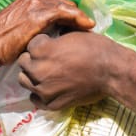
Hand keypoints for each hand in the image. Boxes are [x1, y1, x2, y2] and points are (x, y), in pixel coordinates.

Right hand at [0, 0, 93, 65]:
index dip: (73, 9)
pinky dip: (79, 19)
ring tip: (92, 28)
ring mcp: (38, 2)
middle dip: (78, 14)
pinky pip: (67, 13)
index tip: (86, 19)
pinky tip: (88, 26)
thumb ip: (41, 21)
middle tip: (90, 26)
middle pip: (67, 2)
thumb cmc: (3, 39)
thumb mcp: (24, 25)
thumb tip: (62, 30)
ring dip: (81, 18)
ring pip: (69, 7)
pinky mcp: (40, 14)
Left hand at [17, 31, 131, 109]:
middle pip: (23, 63)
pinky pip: (35, 100)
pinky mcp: (52, 103)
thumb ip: (57, 34)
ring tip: (47, 74)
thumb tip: (52, 32)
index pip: (30, 45)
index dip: (41, 44)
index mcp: (42, 50)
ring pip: (25, 81)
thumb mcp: (74, 32)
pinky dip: (39, 94)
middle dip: (34, 60)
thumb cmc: (96, 48)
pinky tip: (49, 88)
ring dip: (33, 76)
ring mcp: (44, 89)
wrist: (112, 71)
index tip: (51, 45)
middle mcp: (38, 70)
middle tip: (49, 59)